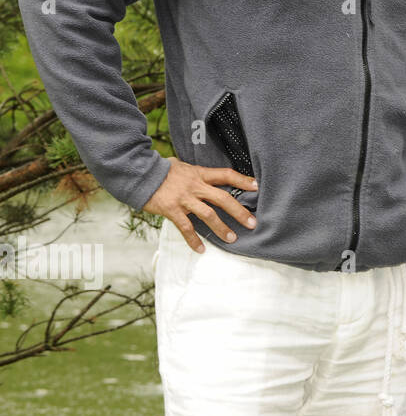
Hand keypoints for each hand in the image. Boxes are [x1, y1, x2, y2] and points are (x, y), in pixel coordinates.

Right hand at [143, 157, 257, 251]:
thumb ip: (195, 173)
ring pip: (208, 215)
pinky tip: (201, 249)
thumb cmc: (161, 170)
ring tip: (232, 239)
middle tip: (252, 223)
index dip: (243, 180)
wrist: (138, 173)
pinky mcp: (171, 210)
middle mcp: (195, 186)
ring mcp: (184, 199)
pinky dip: (193, 240)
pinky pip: (185, 227)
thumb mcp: (182, 166)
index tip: (257, 187)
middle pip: (223, 198)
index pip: (226, 175)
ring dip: (221, 228)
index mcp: (199, 174)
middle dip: (239, 212)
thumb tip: (203, 175)